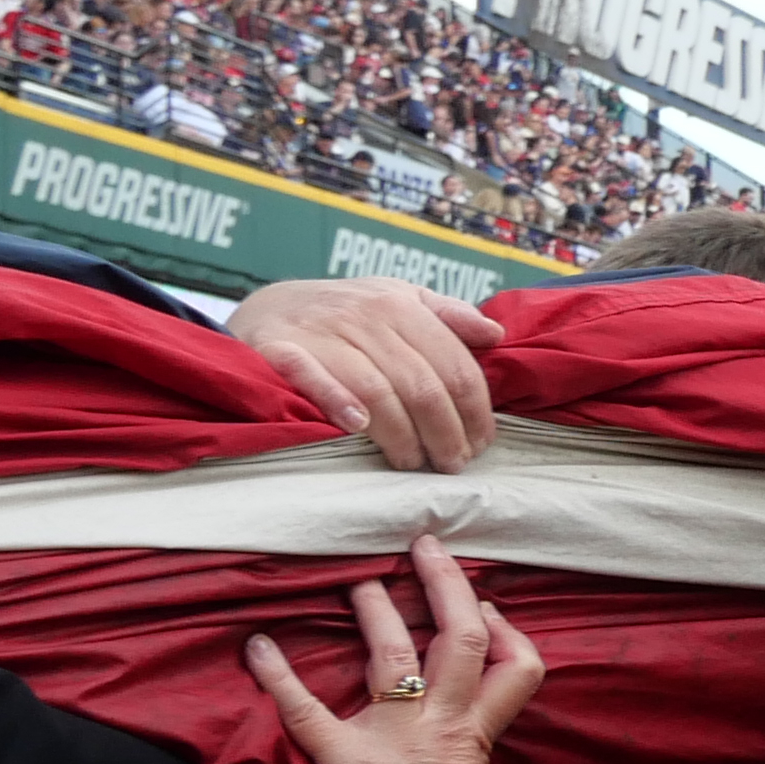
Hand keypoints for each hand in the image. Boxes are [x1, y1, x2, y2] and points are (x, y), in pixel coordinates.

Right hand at [233, 275, 504, 471]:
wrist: (269, 306)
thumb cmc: (348, 312)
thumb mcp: (400, 299)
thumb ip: (448, 316)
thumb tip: (495, 334)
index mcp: (401, 305)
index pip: (455, 366)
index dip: (474, 411)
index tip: (481, 444)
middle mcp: (365, 316)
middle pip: (421, 385)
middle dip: (445, 433)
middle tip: (452, 464)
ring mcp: (321, 332)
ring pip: (376, 389)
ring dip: (401, 434)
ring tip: (412, 462)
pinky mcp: (279, 349)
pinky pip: (310, 376)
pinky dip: (336, 400)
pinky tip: (357, 428)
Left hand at [239, 537, 546, 763]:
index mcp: (476, 739)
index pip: (516, 667)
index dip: (506, 631)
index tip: (489, 611)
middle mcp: (441, 726)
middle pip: (458, 638)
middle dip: (445, 586)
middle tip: (427, 548)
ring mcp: (395, 738)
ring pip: (395, 654)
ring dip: (376, 611)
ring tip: (359, 583)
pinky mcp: (346, 761)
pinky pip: (307, 709)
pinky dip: (278, 675)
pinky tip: (258, 648)